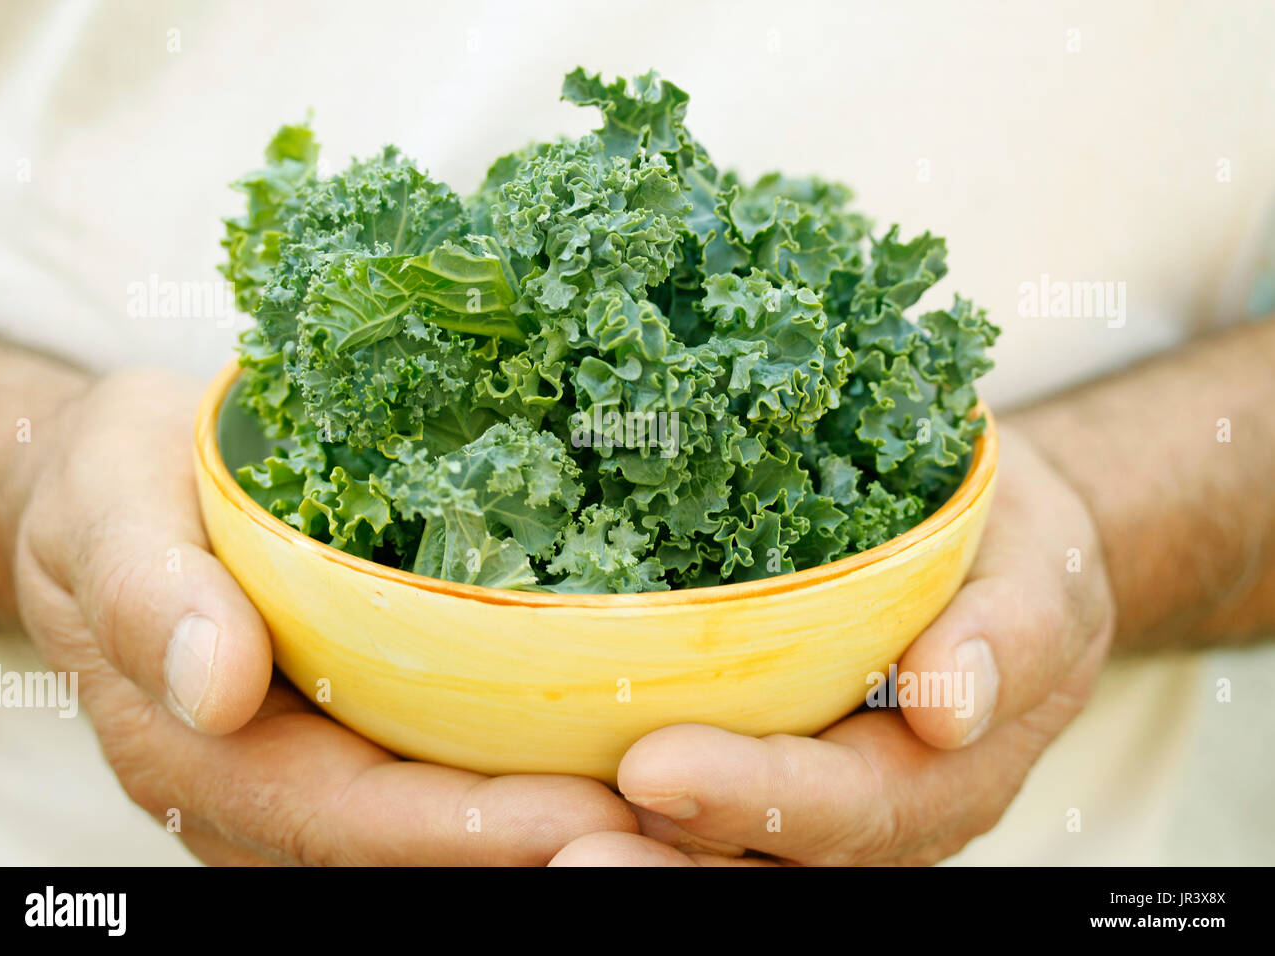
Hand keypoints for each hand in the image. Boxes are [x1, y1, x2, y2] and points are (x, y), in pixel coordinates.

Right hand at [13, 369, 636, 864]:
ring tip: (692, 799)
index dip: (470, 829)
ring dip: (567, 823)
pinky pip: (458, 775)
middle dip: (549, 843)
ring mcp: (325, 773)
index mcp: (203, 756)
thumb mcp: (110, 504)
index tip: (590, 810)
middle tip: (684, 822)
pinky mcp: (367, 737)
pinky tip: (631, 738)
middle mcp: (271, 793)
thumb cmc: (115, 486)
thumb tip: (215, 685)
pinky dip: (543, 773)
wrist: (122, 488)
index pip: (352, 819)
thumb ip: (150, 590)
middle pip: (422, 850)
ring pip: (451, 830)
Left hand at [551, 425, 1115, 865]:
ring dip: (613, 849)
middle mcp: (863, 815)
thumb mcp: (1041, 578)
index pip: (848, 807)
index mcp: (942, 778)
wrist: (999, 565)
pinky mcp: (749, 771)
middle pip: (759, 862)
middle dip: (659, 860)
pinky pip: (679, 811)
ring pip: (705, 854)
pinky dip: (600, 805)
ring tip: (519, 835)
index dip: (756, 800)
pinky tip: (521, 784)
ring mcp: (801, 804)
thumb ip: (1011, 635)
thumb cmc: (1016, 561)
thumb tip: (952, 704)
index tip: (655, 769)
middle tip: (554, 851)